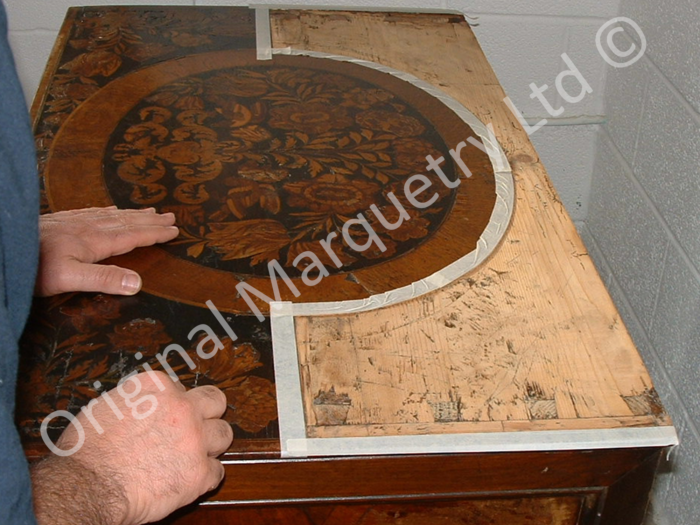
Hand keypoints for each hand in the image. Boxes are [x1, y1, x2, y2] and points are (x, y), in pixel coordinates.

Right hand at [32, 371, 232, 524]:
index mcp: (157, 386)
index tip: (166, 418)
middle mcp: (182, 407)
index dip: (174, 406)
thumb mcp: (105, 407)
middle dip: (208, 414)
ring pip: (224, 434)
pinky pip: (217, 472)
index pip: (181, 388)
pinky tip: (188, 482)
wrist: (86, 486)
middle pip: (215, 402)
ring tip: (193, 457)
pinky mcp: (200, 472)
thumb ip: (134, 401)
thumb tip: (140, 407)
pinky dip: (204, 479)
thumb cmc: (86, 452)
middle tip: (195, 429)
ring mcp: (195, 439)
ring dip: (211, 445)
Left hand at [36, 207, 178, 296]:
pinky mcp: (62, 221)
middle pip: (128, 222)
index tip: (174, 230)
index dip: (155, 233)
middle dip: (150, 220)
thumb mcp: (70, 278)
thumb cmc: (34, 267)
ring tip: (150, 211)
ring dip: (134, 214)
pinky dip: (110, 211)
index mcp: (96, 241)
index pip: (133, 235)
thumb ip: (104, 279)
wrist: (5, 246)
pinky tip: (110, 209)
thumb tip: (138, 283)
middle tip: (171, 216)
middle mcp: (89, 227)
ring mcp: (75, 222)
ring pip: (113, 215)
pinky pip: (94, 212)